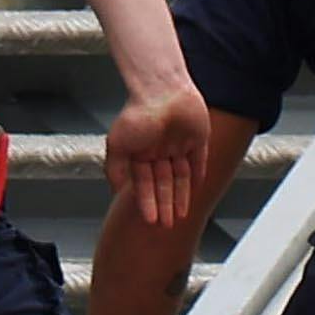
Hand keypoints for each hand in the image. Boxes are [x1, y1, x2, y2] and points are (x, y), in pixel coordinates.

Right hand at [102, 83, 212, 230]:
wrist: (163, 89)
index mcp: (139, 152)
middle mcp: (159, 150)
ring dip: (181, 196)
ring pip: (181, 176)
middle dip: (164, 205)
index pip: (144, 183)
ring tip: (180, 215)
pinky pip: (199, 160)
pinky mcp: (198, 137)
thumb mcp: (118, 144)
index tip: (150, 220)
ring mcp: (179, 144)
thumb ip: (115, 168)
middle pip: (163, 183)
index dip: (148, 202)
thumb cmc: (138, 113)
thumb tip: (116, 190)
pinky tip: (197, 189)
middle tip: (166, 225)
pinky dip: (198, 174)